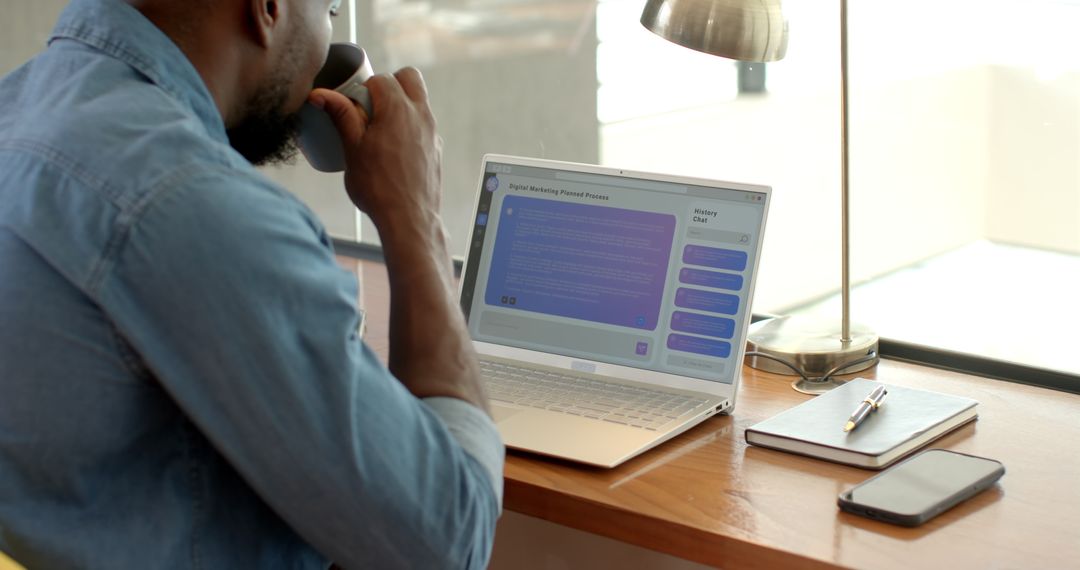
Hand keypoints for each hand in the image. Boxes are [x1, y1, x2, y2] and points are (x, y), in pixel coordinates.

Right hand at [309, 68, 442, 235]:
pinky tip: (394, 149)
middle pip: (409, 78)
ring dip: (400, 104)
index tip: (355, 108)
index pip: (381, 78)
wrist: (409, 219)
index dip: (364, 89)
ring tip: (380, 130)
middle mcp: (421, 115)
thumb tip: (320, 94)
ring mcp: (432, 131)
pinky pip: (424, 124)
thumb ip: (340, 116)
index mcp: (399, 108)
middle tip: (371, 107)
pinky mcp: (436, 148)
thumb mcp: (352, 148)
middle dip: (390, 84)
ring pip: (419, 101)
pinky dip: (410, 125)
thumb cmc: (378, 187)